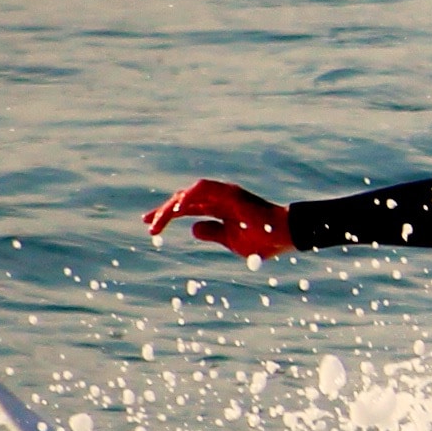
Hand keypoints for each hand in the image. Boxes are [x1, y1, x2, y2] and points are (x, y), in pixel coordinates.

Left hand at [143, 177, 296, 258]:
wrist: (284, 236)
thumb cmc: (263, 240)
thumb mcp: (231, 241)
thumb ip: (212, 233)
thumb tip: (193, 229)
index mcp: (219, 209)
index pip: (187, 209)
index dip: (168, 216)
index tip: (151, 228)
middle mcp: (219, 198)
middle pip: (184, 201)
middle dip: (163, 211)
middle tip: (147, 224)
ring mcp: (224, 193)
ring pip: (189, 194)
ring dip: (172, 206)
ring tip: (157, 221)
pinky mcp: (230, 193)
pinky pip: (203, 189)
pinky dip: (188, 197)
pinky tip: (175, 209)